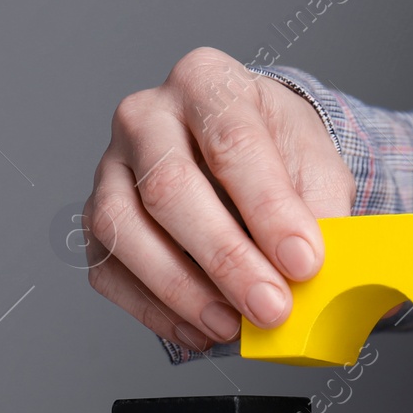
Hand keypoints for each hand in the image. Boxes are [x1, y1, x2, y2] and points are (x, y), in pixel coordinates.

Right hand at [84, 47, 354, 351]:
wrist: (240, 152)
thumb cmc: (274, 151)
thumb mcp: (314, 162)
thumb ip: (318, 209)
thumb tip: (315, 273)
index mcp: (205, 82)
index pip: (232, 143)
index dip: (269, 209)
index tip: (304, 262)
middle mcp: (146, 116)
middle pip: (169, 188)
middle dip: (226, 259)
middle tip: (271, 308)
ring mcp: (110, 168)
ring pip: (124, 230)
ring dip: (182, 291)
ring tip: (233, 326)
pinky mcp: (94, 219)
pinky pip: (108, 270)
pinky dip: (154, 311)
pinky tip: (199, 330)